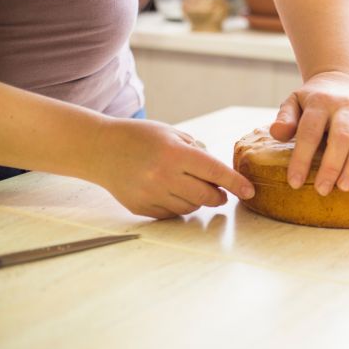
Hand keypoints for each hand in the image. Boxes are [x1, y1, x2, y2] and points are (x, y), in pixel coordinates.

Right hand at [87, 118, 254, 218]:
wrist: (99, 149)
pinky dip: (179, 206)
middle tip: (220, 192)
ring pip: (191, 208)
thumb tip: (220, 174)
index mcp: (174, 154)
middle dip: (219, 196)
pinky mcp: (142, 208)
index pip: (214, 172)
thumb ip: (197, 152)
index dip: (235, 183)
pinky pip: (172, 214)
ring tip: (187, 185)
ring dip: (198, 201)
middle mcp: (163, 177)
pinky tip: (170, 191)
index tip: (249, 190)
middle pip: (207, 197)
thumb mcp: (171, 134)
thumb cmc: (139, 137)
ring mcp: (151, 195)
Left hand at [270, 71, 348, 195]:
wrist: (340, 79)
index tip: (295, 182)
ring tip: (345, 187)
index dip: (302, 157)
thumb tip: (277, 133)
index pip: (310, 131)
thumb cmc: (313, 99)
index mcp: (320, 102)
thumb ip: (285, 117)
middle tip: (322, 190)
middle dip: (331, 165)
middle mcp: (344, 106)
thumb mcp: (294, 102)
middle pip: (340, 136)